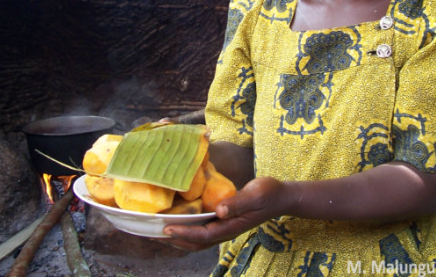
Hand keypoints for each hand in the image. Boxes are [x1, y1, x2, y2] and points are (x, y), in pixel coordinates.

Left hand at [160, 177, 285, 250]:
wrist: (281, 197)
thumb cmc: (269, 194)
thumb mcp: (255, 195)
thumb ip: (237, 203)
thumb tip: (219, 210)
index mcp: (232, 226)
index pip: (204, 235)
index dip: (184, 233)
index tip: (167, 228)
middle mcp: (226, 230)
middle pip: (197, 242)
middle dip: (175, 240)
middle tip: (153, 233)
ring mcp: (226, 227)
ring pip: (199, 239)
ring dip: (179, 237)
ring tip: (160, 231)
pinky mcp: (225, 221)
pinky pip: (203, 230)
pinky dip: (188, 229)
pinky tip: (180, 221)